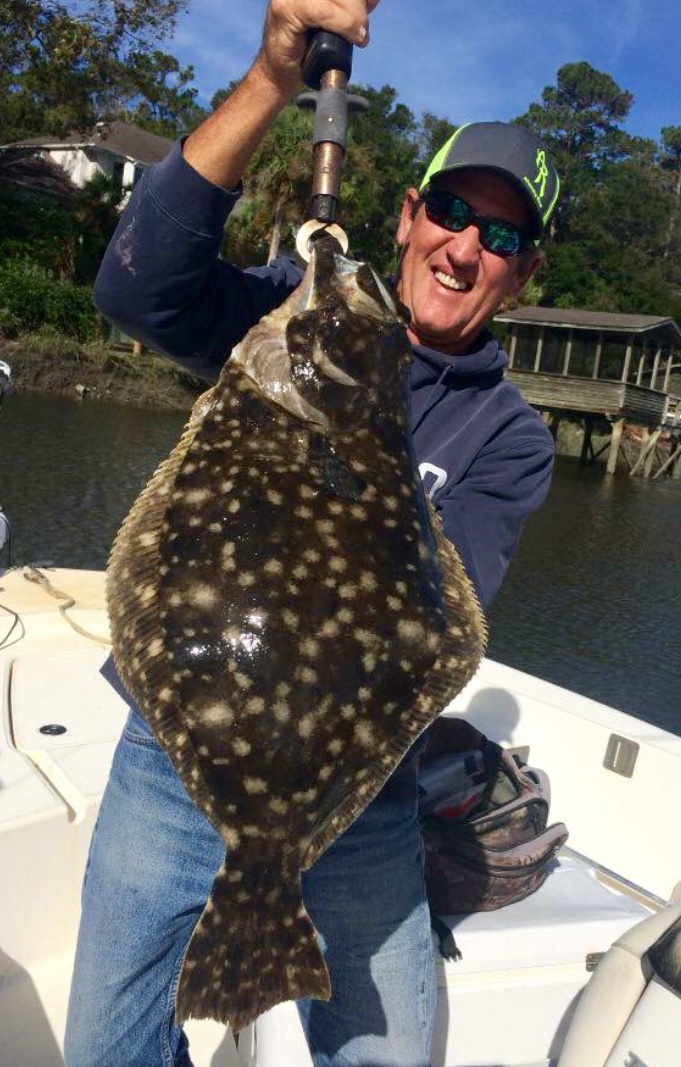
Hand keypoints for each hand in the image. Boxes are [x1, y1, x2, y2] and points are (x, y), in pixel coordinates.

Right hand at [258, 0, 380, 93]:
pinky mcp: (287, 9)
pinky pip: (324, 12)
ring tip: (359, 36)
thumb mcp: (331, 23)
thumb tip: (373, 0)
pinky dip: (343, 25)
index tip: (373, 4)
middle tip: (362, 30)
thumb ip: (348, 8)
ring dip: (355, 18)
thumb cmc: (305, 49)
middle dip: (359, 7)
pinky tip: (354, 37)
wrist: (280, 72)